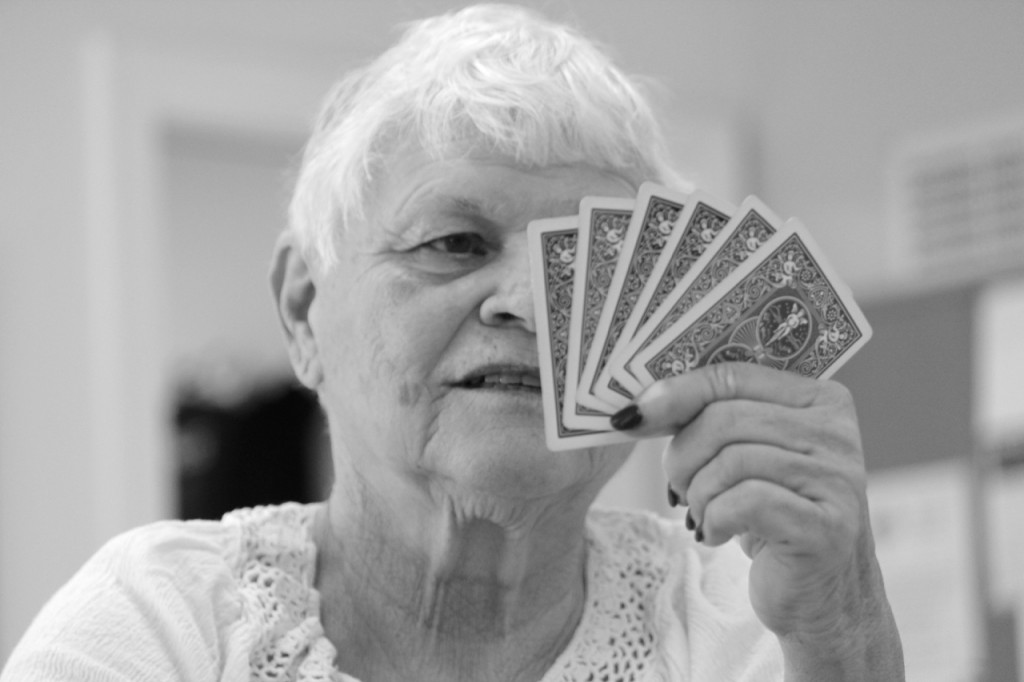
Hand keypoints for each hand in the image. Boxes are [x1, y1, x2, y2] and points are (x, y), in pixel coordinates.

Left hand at [613, 363, 903, 679]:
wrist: (818, 596)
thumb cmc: (771, 518)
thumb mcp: (745, 457)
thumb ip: (712, 419)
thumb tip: (642, 404)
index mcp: (818, 398)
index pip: (732, 375)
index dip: (674, 393)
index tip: (632, 417)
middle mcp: (836, 432)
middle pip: (725, 418)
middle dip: (682, 455)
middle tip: (676, 486)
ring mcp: (836, 480)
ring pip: (731, 461)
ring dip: (697, 493)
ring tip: (701, 514)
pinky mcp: (825, 528)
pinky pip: (743, 502)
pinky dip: (714, 518)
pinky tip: (715, 533)